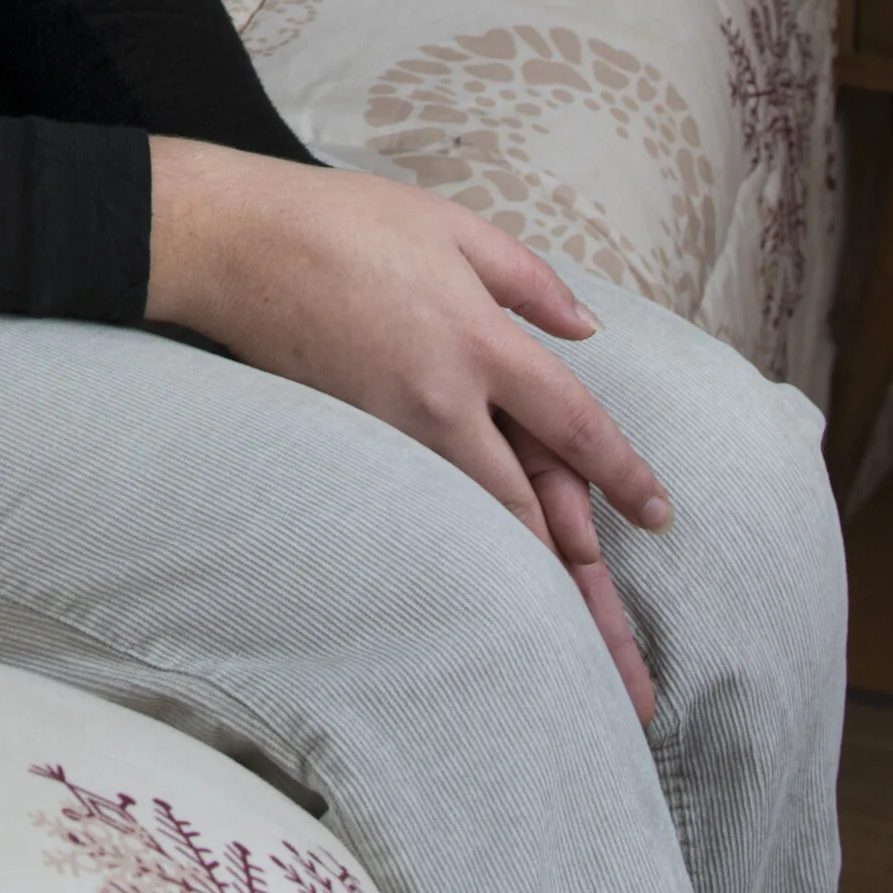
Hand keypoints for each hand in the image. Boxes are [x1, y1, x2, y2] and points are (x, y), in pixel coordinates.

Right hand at [147, 140, 667, 722]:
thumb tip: (586, 331)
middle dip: (584, 592)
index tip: (657, 513)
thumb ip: (530, 281)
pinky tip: (478, 596)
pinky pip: (424, 510)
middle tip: (625, 671)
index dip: (623, 473)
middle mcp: (443, 404)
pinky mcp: (352, 446)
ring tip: (564, 660)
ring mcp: (393, 435)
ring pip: (476, 528)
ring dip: (525, 597)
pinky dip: (460, 558)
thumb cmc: (343, 222)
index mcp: (479, 341)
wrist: (235, 243)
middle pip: (531, 515)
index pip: (573, 425)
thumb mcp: (452, 228)